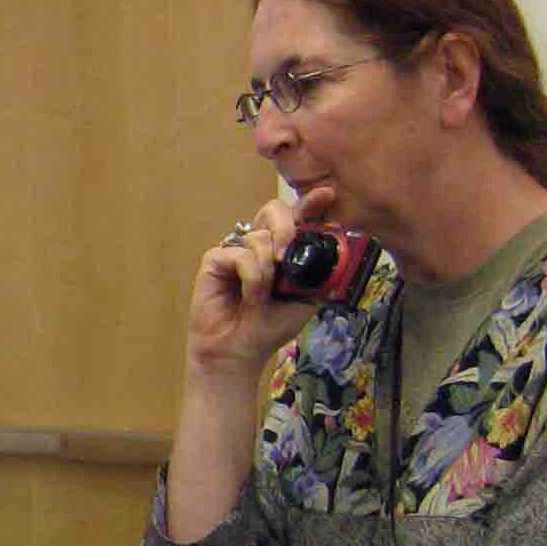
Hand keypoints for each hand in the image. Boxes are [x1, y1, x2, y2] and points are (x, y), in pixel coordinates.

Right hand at [185, 189, 331, 380]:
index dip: (310, 203)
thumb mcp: (307, 298)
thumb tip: (331, 242)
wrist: (239, 350)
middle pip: (274, 211)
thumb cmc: (270, 327)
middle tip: (286, 255)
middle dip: (286, 227)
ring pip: (258, 236)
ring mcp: (237, 250)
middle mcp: (261, 245)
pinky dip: (251, 276)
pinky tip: (250, 296)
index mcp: (284, 251)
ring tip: (264, 295)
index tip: (326, 195)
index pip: (298, 218)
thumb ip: (319, 272)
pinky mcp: (215, 260)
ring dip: (267, 268)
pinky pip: (239, 254)